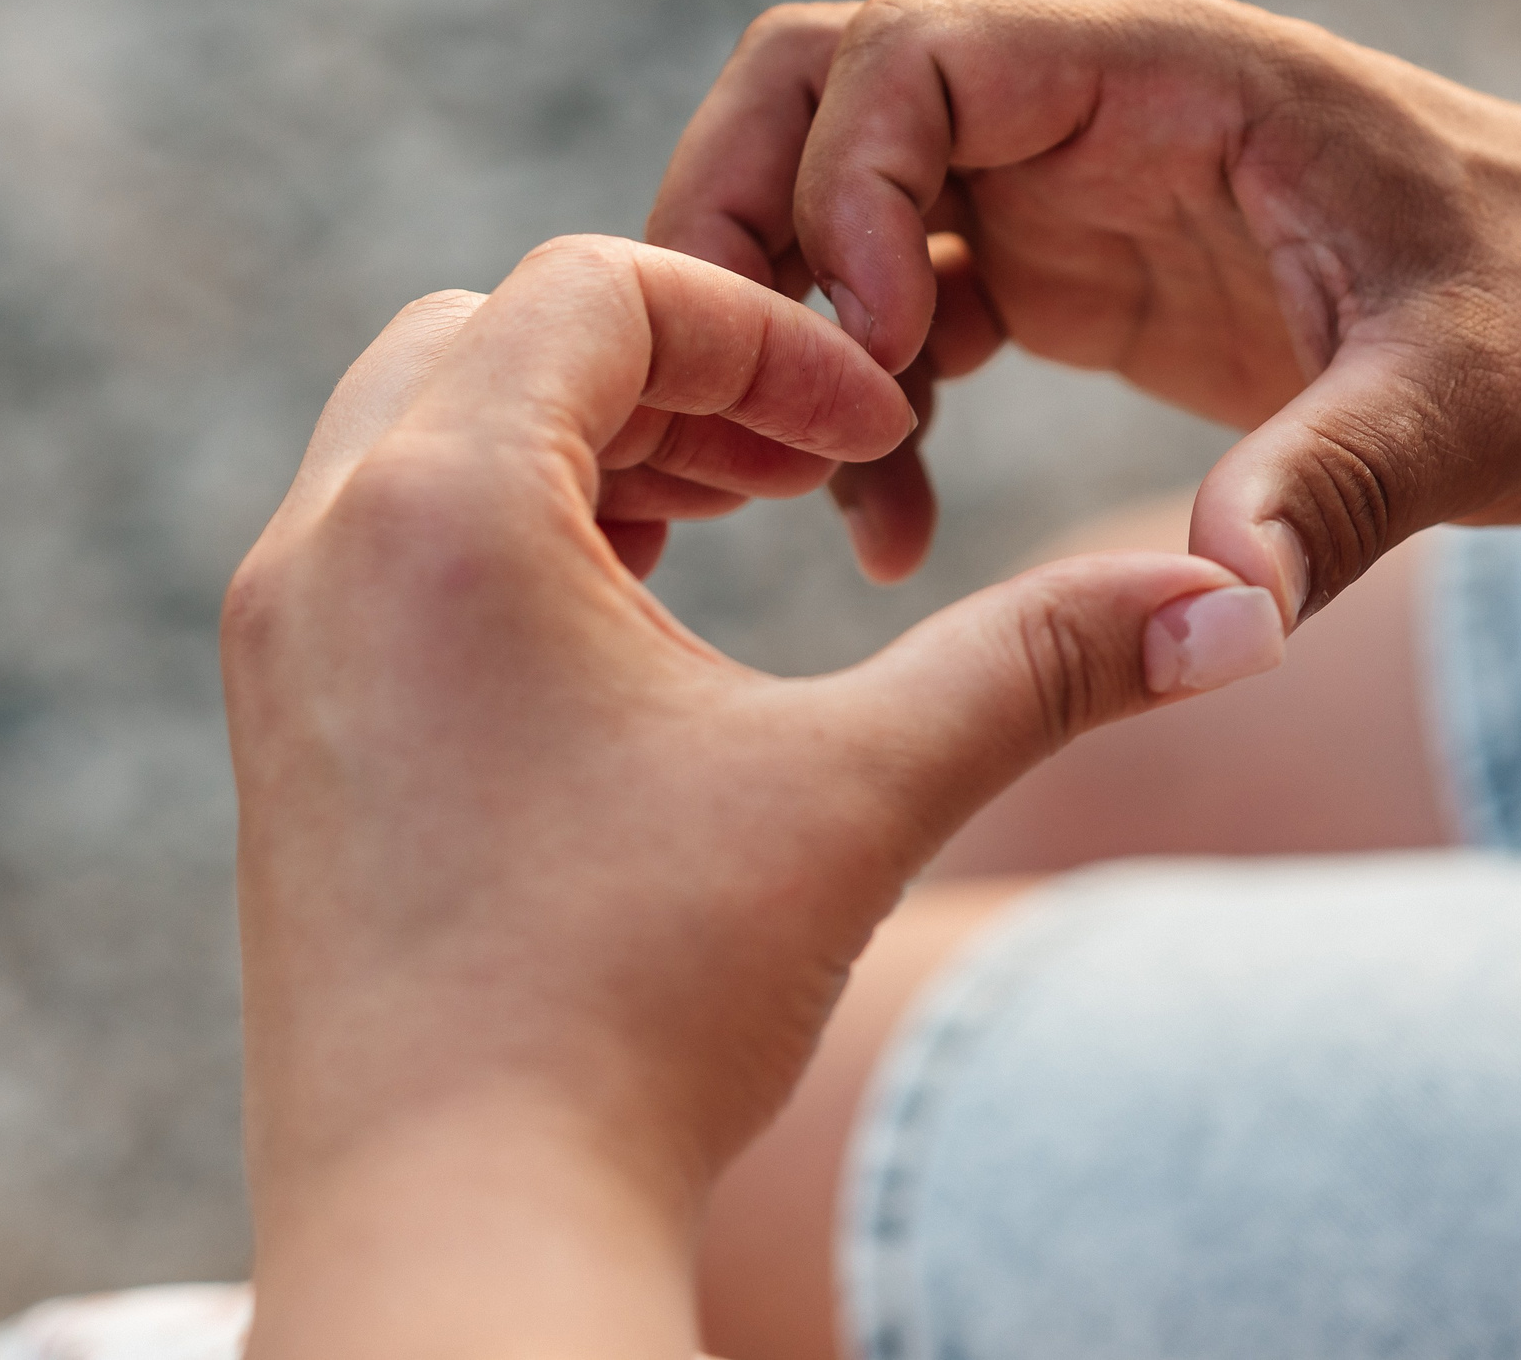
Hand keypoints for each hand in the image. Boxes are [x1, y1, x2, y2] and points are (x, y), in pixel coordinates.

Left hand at [221, 236, 1280, 1359]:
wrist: (458, 1231)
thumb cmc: (639, 1003)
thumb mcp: (861, 794)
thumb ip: (1043, 661)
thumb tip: (1236, 605)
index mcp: (439, 505)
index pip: (600, 289)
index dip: (771, 338)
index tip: (875, 442)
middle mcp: (323, 546)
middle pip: (495, 335)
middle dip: (669, 369)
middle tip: (802, 471)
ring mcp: (284, 643)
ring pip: (429, 433)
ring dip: (589, 444)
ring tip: (731, 531)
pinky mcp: (291, 730)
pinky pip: (391, 544)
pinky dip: (515, 530)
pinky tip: (636, 632)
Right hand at [648, 0, 1520, 618]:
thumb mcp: (1484, 398)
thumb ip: (1351, 480)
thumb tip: (1229, 607)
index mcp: (1168, 80)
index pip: (915, 55)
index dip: (849, 190)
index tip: (886, 360)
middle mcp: (1087, 115)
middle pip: (819, 99)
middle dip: (742, 236)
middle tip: (748, 414)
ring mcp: (1062, 194)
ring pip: (830, 206)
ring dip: (789, 338)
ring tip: (832, 501)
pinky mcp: (1065, 281)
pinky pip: (896, 314)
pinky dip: (863, 410)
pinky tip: (893, 532)